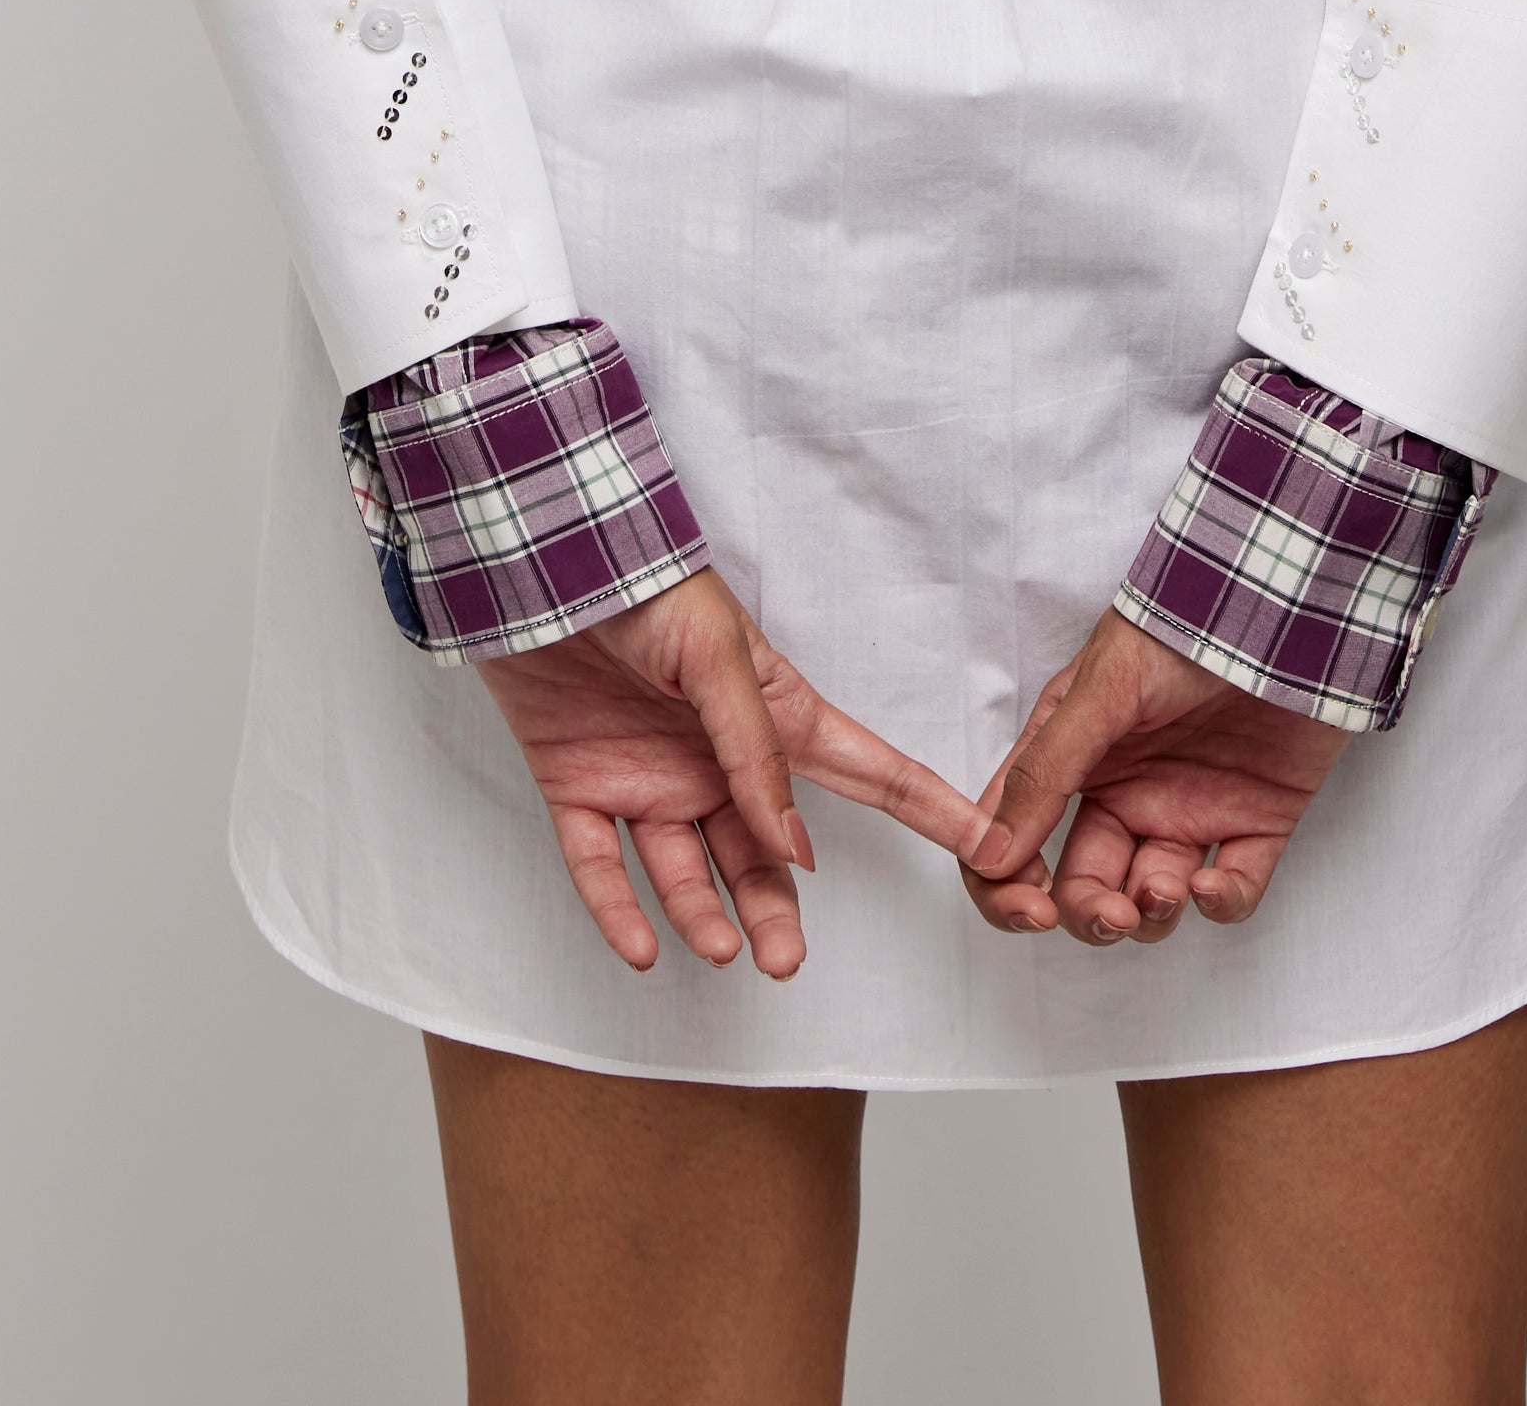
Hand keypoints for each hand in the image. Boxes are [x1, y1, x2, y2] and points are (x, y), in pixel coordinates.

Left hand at [476, 566, 994, 980]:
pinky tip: (640, 948)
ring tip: (719, 950)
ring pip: (685, 873)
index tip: (985, 848)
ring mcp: (648, 779)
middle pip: (763, 856)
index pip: (865, 771)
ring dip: (702, 918)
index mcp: (771, 718)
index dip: (926, 809)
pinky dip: (618, 912)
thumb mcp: (717, 655)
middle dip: (776, 913)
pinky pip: (600, 867)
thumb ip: (756, 750)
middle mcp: (715, 763)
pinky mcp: (579, 790)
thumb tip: (796, 848)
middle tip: (782, 962)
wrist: (542, 564)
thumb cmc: (645, 585)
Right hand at [962, 606, 1348, 944]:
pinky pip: (1234, 891)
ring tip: (1166, 888)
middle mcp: (1129, 793)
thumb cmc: (1184, 627)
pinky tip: (1212, 886)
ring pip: (1154, 901)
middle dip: (1091, 914)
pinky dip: (1221, 905)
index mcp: (1079, 760)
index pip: (1017, 837)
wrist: (1284, 606)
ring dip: (1152, 914)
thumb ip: (1048, 769)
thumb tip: (988, 851)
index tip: (1029, 908)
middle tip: (1112, 912)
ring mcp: (1192, 811)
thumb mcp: (1102, 688)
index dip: (1009, 887)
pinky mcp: (1256, 824)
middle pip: (1087, 885)